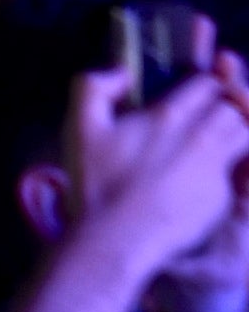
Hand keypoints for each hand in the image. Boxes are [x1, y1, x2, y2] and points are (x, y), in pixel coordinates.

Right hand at [59, 52, 248, 281]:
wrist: (115, 239)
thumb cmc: (96, 185)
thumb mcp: (79, 128)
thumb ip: (92, 87)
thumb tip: (121, 72)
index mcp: (167, 116)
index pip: (207, 83)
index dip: (205, 83)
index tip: (198, 91)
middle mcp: (200, 136)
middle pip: (233, 106)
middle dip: (226, 105)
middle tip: (210, 115)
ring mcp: (215, 166)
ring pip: (244, 133)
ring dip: (234, 131)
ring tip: (216, 140)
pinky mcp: (222, 194)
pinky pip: (238, 170)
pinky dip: (229, 166)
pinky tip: (204, 176)